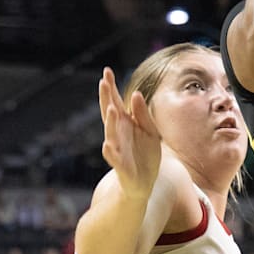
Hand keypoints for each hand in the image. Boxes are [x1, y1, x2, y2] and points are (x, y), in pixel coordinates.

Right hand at [98, 67, 160, 199]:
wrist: (145, 182)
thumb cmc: (145, 154)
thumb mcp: (150, 130)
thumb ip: (143, 114)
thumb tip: (136, 94)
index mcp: (125, 123)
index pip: (115, 102)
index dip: (110, 88)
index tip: (106, 71)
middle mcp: (118, 134)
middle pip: (110, 113)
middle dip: (107, 98)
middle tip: (103, 81)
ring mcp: (118, 149)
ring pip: (111, 134)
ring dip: (110, 122)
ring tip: (111, 108)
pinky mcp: (121, 165)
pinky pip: (115, 158)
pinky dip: (111, 151)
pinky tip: (108, 144)